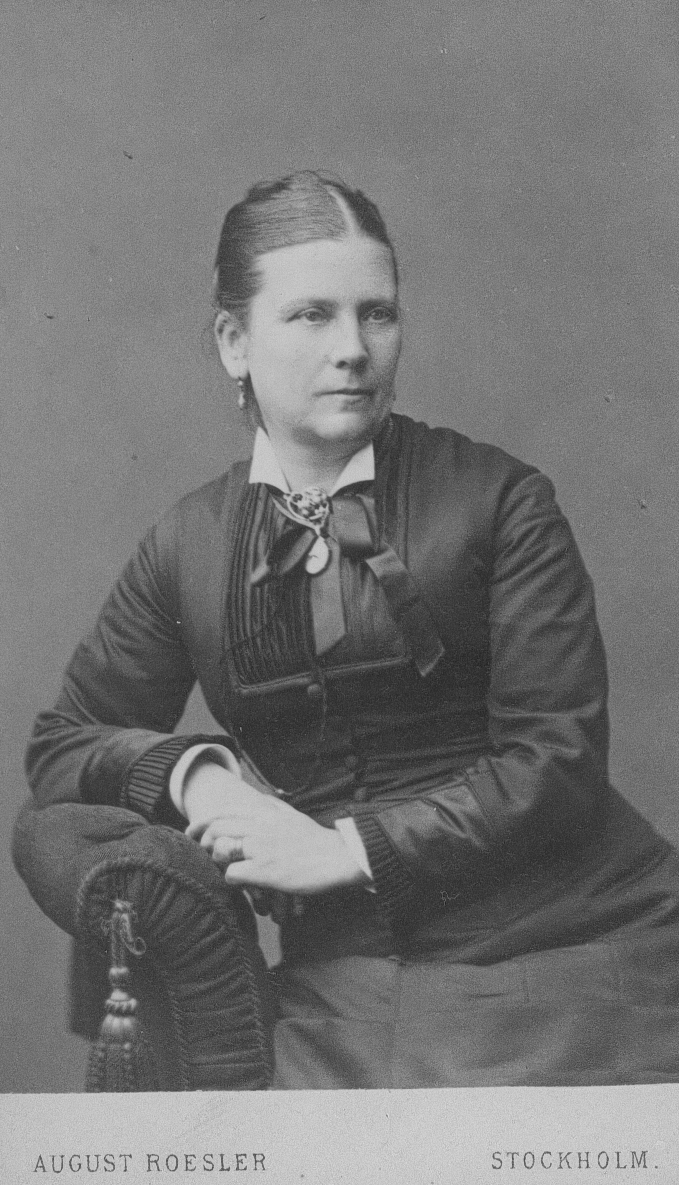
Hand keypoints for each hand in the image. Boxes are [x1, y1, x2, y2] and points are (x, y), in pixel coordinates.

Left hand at [186, 793, 368, 894]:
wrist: (338, 858)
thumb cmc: (317, 841)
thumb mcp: (293, 815)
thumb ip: (274, 806)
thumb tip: (261, 798)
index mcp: (265, 814)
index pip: (223, 813)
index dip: (202, 823)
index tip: (192, 831)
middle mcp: (259, 827)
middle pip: (216, 829)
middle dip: (202, 841)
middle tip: (200, 853)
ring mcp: (260, 848)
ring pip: (220, 848)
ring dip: (216, 860)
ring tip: (223, 869)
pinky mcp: (263, 869)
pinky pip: (231, 874)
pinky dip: (230, 880)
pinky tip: (240, 884)